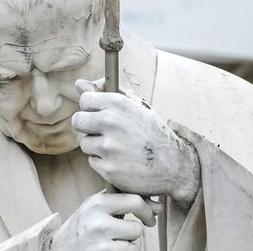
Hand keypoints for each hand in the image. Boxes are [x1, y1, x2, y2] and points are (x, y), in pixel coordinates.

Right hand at [49, 191, 160, 250]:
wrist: (60, 248)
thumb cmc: (84, 226)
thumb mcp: (95, 207)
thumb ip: (117, 198)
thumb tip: (155, 202)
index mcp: (97, 201)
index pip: (135, 199)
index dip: (148, 207)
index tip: (151, 213)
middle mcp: (97, 217)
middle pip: (137, 216)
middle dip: (146, 220)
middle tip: (149, 223)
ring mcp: (99, 237)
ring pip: (135, 236)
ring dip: (131, 240)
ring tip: (116, 238)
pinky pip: (130, 250)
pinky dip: (125, 250)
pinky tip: (111, 248)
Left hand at [72, 80, 199, 203]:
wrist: (175, 166)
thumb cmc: (154, 133)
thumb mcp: (138, 106)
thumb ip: (107, 92)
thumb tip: (79, 83)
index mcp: (118, 104)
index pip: (85, 100)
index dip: (91, 107)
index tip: (98, 113)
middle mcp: (111, 123)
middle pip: (77, 121)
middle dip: (87, 126)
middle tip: (101, 131)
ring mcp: (109, 148)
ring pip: (85, 143)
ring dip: (96, 146)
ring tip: (117, 147)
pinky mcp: (108, 169)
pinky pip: (92, 161)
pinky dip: (102, 162)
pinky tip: (120, 160)